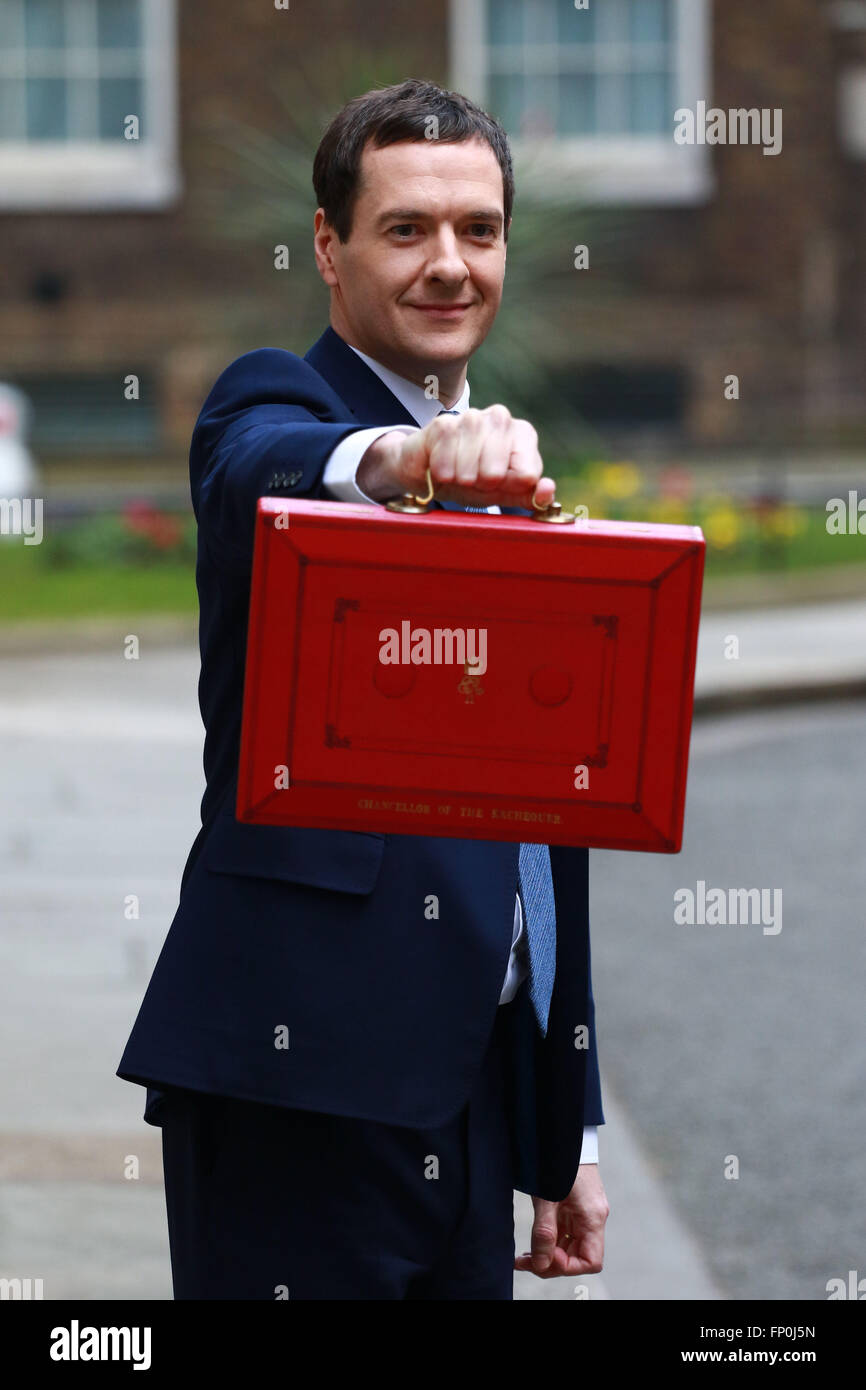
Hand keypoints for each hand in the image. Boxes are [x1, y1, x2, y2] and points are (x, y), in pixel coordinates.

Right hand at [356, 405, 556, 510]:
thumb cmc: (473, 481)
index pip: (526, 474)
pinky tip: (441, 469)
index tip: (497, 483)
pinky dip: (442, 474)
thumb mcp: (504, 493)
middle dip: (482, 485)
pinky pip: (446, 462)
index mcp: (523, 433)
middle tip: (474, 479)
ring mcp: (472, 417)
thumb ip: (531, 495)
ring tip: (458, 474)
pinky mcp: (444, 423)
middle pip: (497, 473)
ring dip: (461, 480)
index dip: (507, 488)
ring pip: (471, 467)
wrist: (430, 472)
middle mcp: (501, 418)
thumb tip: (548, 490)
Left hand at [514, 1165, 608, 1278]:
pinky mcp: (576, 1207)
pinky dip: (551, 1242)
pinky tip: (533, 1243)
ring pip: (570, 1247)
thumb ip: (544, 1232)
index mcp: (593, 1216)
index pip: (591, 1261)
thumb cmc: (557, 1160)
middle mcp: (593, 1218)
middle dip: (552, 1263)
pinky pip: (566, 1233)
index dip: (567, 1267)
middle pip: (578, 1256)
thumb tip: (541, 1264)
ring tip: (523, 1257)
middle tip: (524, 1262)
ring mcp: (585, 1212)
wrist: (561, 1133)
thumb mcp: (547, 1198)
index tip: (544, 1257)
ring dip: (549, 1254)